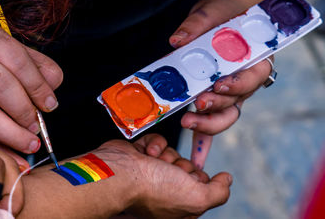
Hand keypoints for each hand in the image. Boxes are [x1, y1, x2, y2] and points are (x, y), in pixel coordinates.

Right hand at [0, 24, 62, 153]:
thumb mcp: (19, 55)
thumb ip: (42, 70)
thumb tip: (50, 98)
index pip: (17, 60)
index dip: (37, 85)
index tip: (50, 105)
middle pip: (0, 84)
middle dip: (24, 109)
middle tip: (37, 126)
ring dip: (11, 133)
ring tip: (30, 142)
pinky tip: (14, 155)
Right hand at [98, 134, 231, 217]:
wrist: (122, 172)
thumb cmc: (155, 188)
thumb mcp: (197, 198)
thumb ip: (219, 192)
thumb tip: (227, 179)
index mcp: (177, 206)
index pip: (200, 185)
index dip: (198, 179)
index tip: (189, 181)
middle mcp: (165, 190)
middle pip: (187, 167)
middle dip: (181, 165)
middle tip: (170, 171)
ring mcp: (152, 173)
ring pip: (173, 153)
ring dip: (166, 155)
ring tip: (153, 162)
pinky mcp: (142, 155)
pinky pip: (159, 143)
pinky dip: (154, 145)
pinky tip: (146, 153)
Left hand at [169, 0, 275, 167]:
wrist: (219, 18)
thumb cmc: (221, 16)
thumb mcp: (210, 13)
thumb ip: (197, 24)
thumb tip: (177, 40)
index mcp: (252, 60)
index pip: (253, 77)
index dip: (238, 84)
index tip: (219, 84)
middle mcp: (242, 82)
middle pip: (236, 102)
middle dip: (217, 106)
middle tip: (199, 104)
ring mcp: (227, 95)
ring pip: (224, 116)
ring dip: (207, 123)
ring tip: (187, 122)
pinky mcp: (212, 101)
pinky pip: (210, 123)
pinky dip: (203, 142)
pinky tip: (196, 159)